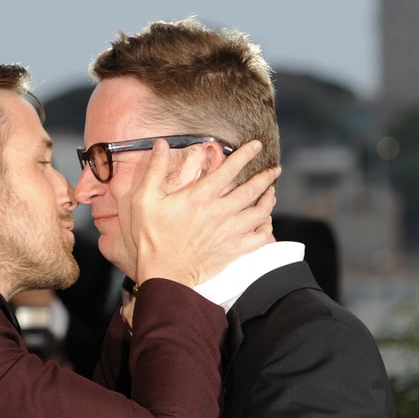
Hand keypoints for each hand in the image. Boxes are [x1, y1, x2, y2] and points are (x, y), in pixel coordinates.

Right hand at [124, 139, 278, 287]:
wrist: (164, 272)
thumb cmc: (152, 237)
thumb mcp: (144, 199)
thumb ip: (154, 169)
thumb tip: (161, 145)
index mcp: (200, 197)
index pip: (230, 169)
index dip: (246, 154)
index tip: (256, 145)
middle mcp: (219, 212)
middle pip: (252, 189)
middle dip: (266, 176)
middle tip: (274, 169)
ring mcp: (229, 232)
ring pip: (260, 212)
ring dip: (269, 200)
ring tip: (272, 192)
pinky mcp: (233, 250)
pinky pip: (260, 238)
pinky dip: (267, 228)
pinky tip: (266, 223)